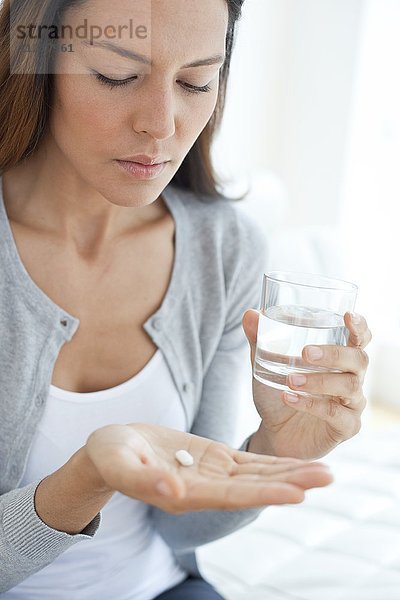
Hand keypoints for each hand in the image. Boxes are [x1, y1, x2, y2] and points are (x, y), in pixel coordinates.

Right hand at [85, 423, 332, 513]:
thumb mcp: (119, 463)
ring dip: (290, 472)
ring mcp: (212, 473)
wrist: (112, 448)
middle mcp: (205, 488)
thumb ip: (144, 480)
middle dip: (291, 482)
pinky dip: (273, 461)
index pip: (232, 496)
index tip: (297, 493)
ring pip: (257, 473)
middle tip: (327, 477)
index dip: (264, 492)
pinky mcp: (213, 457)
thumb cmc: (110, 456)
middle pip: (255, 486)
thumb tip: (175, 494)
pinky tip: (296, 461)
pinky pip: (248, 460)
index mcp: (185, 494)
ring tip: (324, 470)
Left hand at [242, 310, 371, 458]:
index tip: (346, 315)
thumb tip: (249, 314)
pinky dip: (312, 404)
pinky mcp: (345, 427)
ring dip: (318, 381)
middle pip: (358, 360)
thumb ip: (260, 339)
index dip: (359, 326)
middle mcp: (353, 378)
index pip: (360, 338)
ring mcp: (352, 404)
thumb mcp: (266, 364)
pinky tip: (289, 398)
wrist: (276, 432)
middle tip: (305, 353)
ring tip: (290, 380)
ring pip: (349, 387)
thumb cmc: (281, 391)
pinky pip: (336, 414)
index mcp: (341, 358)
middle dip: (334, 354)